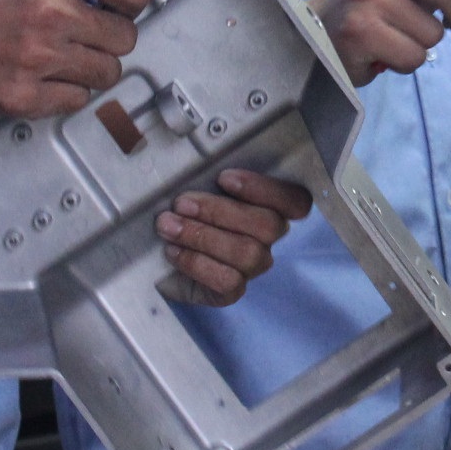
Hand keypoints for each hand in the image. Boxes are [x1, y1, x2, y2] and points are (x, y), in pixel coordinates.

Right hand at [0, 0, 156, 117]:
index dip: (131, 1)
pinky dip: (67, 91)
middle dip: (109, 37)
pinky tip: (43, 75)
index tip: (116, 5)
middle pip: (126, 37)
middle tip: (80, 32)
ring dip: (91, 66)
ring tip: (59, 54)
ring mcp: (36, 56)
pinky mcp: (23, 96)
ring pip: (107, 72)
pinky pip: (79, 100)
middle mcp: (48, 11)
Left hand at [156, 170, 316, 306]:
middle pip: (267, 226)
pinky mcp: (232, 291)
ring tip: (169, 226)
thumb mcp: (197, 186)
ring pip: (247, 253)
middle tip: (182, 203)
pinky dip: (196, 263)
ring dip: (202, 236)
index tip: (224, 178)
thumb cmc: (183, 212)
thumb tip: (195, 158)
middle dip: (219, 211)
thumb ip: (209, 174)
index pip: (295, 201)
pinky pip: (228, 280)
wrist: (155, 252)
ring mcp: (252, 267)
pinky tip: (173, 251)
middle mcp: (267, 239)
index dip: (265, 189)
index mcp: (269, 207)